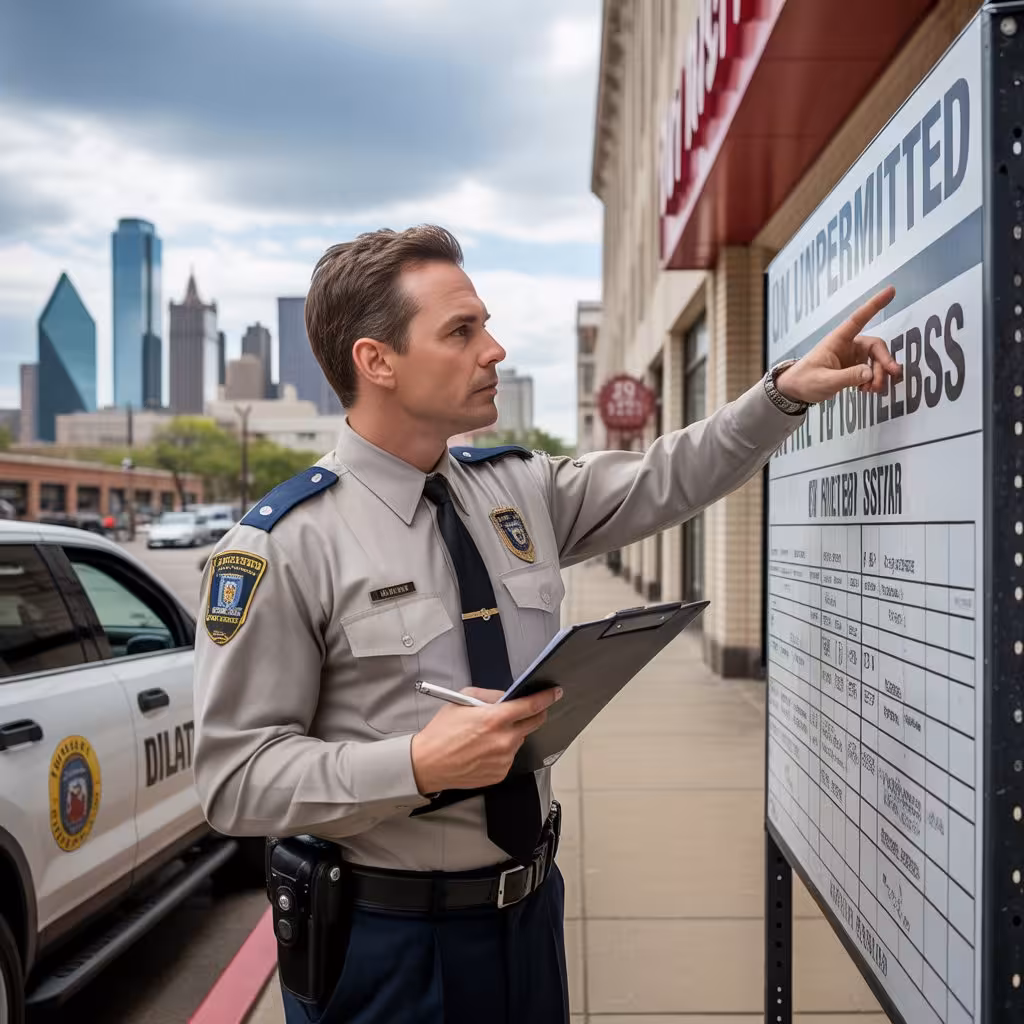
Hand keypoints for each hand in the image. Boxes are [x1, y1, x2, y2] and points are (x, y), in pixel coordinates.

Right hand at [410, 686, 562, 794]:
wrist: (427, 763)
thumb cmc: (441, 732)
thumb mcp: (462, 701)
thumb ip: (489, 695)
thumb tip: (507, 696)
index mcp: (494, 719)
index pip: (531, 706)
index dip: (546, 697)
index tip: (554, 693)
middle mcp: (503, 740)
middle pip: (534, 723)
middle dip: (535, 714)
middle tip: (527, 710)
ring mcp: (503, 759)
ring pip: (519, 740)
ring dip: (511, 734)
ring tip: (486, 735)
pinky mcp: (500, 773)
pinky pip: (509, 757)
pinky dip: (502, 750)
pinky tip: (483, 749)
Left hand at [774, 286, 902, 404]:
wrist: (795, 390)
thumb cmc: (804, 380)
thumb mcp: (824, 381)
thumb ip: (847, 377)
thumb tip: (869, 374)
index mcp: (838, 340)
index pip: (859, 319)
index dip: (875, 304)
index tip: (891, 290)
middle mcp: (848, 345)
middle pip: (876, 347)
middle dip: (885, 362)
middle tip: (892, 376)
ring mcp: (852, 357)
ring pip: (876, 361)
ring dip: (879, 375)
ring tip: (872, 390)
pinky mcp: (853, 368)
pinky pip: (871, 371)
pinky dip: (873, 381)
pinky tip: (866, 391)